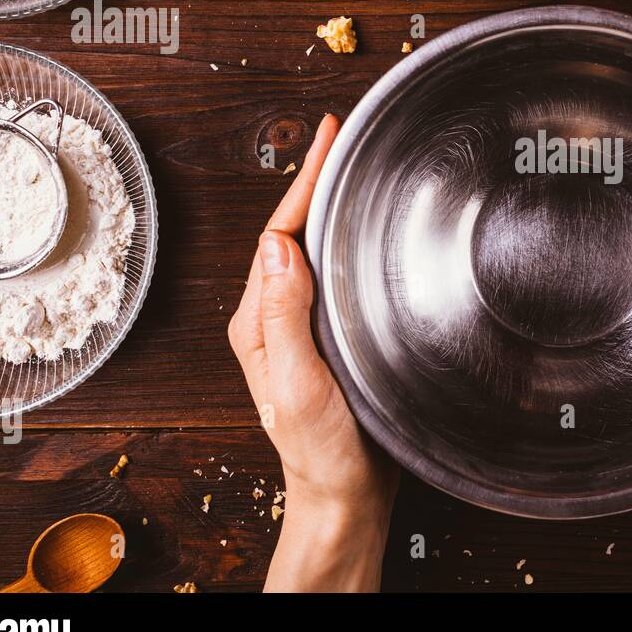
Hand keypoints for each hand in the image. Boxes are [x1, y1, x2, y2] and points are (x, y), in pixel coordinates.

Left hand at [229, 114, 398, 591]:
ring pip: (316, 249)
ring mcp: (303, 326)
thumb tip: (278, 245)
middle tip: (344, 136)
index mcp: (260, 320)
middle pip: (295, 230)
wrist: (346, 495)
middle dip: (317, 179)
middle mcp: (277, 316)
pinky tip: (371, 231)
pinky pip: (336, 274)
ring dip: (333, 205)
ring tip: (354, 166)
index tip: (328, 137)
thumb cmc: (322, 451)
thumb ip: (284, 317)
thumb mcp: (298, 384)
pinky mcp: (331, 337)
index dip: (304, 180)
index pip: (279, 231)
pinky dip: (351, 240)